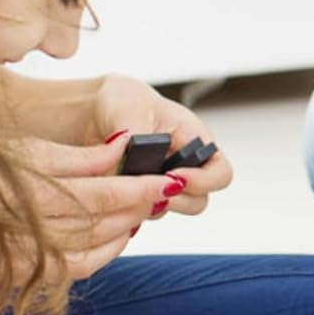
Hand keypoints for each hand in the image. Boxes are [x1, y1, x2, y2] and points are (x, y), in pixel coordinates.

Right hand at [11, 135, 183, 279]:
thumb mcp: (27, 150)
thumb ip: (80, 156)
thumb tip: (125, 147)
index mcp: (32, 192)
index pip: (104, 193)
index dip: (142, 188)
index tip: (171, 179)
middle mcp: (30, 228)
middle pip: (103, 220)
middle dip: (138, 206)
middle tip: (160, 191)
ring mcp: (27, 256)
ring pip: (94, 245)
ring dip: (124, 227)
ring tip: (141, 208)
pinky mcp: (24, 274)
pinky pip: (77, 267)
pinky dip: (105, 252)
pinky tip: (118, 235)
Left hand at [89, 75, 234, 214]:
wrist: (93, 113)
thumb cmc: (123, 101)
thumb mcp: (129, 106)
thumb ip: (136, 132)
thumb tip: (135, 157)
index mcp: (194, 141)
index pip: (220, 173)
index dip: (204, 181)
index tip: (173, 175)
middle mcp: (184, 167)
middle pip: (198, 200)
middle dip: (175, 199)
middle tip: (148, 188)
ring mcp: (161, 184)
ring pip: (167, 208)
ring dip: (148, 202)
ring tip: (124, 183)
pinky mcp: (140, 196)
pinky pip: (140, 212)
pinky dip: (128, 206)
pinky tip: (112, 189)